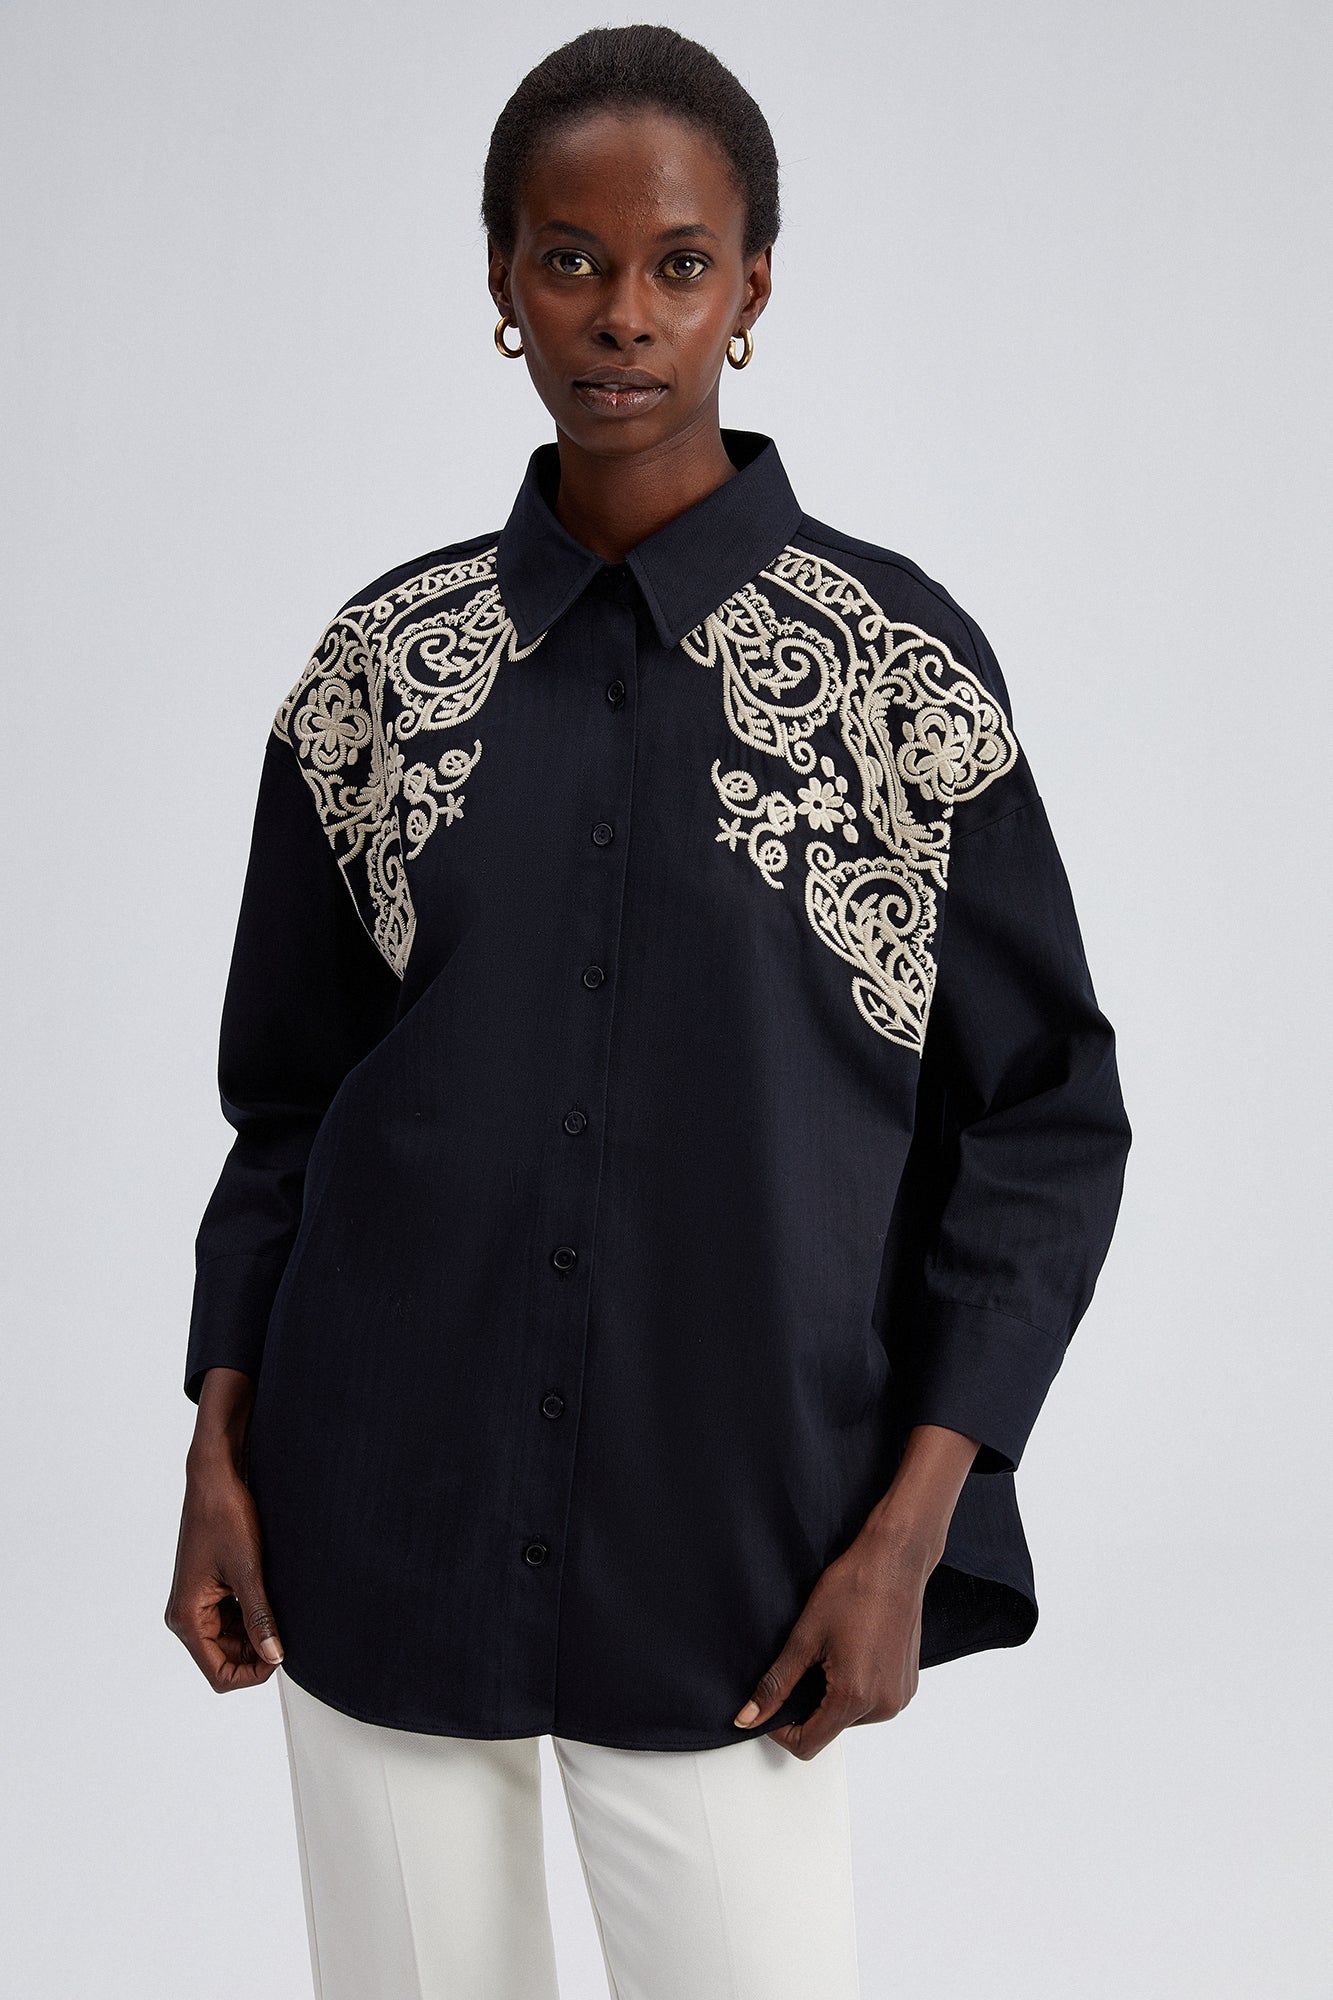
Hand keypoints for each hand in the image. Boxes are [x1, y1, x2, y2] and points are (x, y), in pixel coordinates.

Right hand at [164, 1368, 284, 1689]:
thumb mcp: (248, 1571)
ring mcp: (196, 1603)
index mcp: (188, 1617)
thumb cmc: (225, 1517)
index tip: (283, 1653)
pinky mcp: (208, 1590)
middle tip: (289, 1628)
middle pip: (225, 1659)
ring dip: (257, 1632)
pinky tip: (271, 1594)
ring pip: (231, 1640)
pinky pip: (231, 1619)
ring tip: (280, 1605)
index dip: (253, 1673)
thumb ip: (260, 1617)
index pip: (219, 1673)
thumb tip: (276, 1656)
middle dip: (258, 1651)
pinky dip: (252, 1615)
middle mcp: (186, 1615)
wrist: (215, 1478)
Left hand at [731, 1519, 941, 1759]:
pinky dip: (857, 1687)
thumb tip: (748, 1716)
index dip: (782, 1731)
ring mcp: (900, 1697)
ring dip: (834, 1696)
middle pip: (829, 1730)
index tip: (773, 1706)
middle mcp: (883, 1706)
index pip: (808, 1745)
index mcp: (854, 1697)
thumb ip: (775, 1684)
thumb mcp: (804, 1637)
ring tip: (834, 1652)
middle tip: (808, 1661)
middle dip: (810, 1706)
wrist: (895, 1562)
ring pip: (851, 1717)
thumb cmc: (854, 1589)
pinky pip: (873, 1702)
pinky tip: (854, 1652)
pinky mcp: (908, 1686)